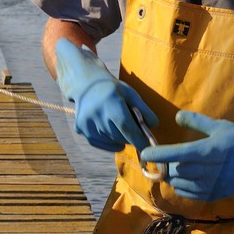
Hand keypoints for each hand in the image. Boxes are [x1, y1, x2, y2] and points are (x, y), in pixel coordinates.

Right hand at [52, 38, 155, 152]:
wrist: (86, 84)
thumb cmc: (113, 89)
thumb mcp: (131, 94)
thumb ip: (144, 110)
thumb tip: (153, 127)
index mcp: (111, 102)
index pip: (127, 128)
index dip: (139, 141)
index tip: (148, 149)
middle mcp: (96, 114)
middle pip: (121, 137)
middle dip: (131, 137)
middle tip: (132, 127)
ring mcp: (86, 123)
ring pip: (112, 142)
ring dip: (120, 138)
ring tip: (116, 122)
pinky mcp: (80, 129)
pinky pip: (101, 144)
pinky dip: (110, 142)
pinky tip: (109, 129)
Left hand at [139, 111, 233, 200]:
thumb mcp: (218, 126)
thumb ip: (195, 122)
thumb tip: (176, 117)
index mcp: (203, 152)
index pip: (170, 156)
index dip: (154, 155)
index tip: (144, 154)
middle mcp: (203, 171)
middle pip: (172, 171)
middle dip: (167, 165)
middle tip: (167, 158)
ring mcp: (208, 186)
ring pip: (178, 184)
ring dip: (174, 176)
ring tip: (179, 167)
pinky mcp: (213, 195)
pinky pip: (188, 194)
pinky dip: (183, 187)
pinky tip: (188, 178)